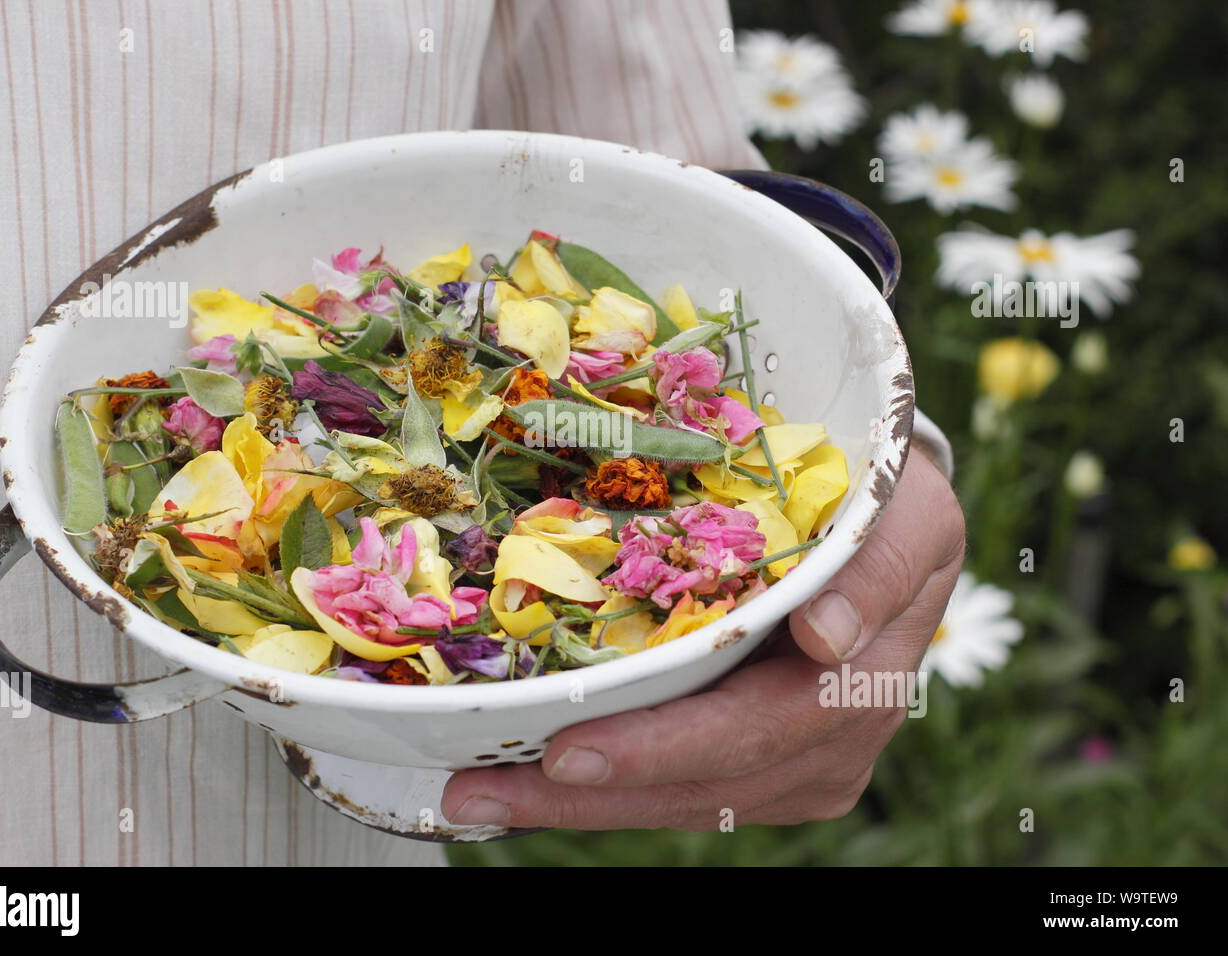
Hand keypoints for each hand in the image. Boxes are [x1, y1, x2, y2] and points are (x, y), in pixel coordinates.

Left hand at [440, 452, 965, 829]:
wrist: (896, 526)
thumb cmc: (888, 503)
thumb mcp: (905, 511)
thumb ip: (877, 570)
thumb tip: (827, 641)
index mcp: (866, 678)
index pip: (758, 728)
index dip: (663, 747)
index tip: (570, 751)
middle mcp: (837, 739)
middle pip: (705, 782)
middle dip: (588, 794)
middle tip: (477, 786)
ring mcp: (804, 764)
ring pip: (682, 802)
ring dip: (577, 805)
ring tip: (477, 790)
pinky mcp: (773, 770)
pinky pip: (681, 790)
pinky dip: (605, 791)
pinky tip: (532, 779)